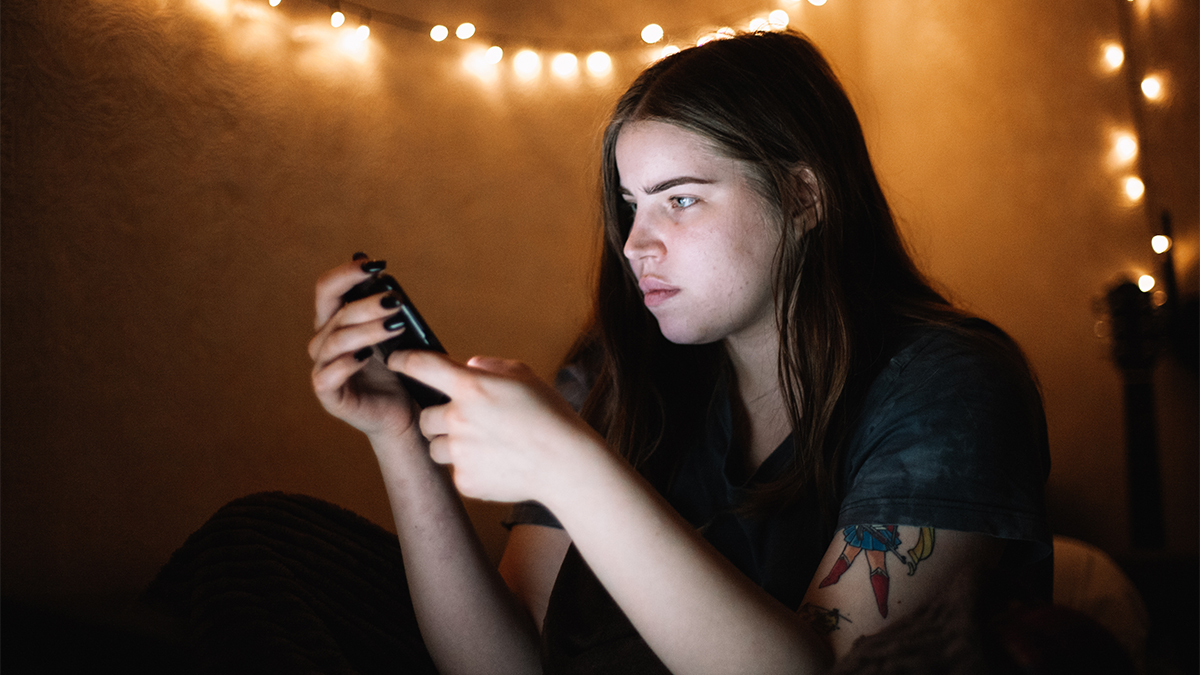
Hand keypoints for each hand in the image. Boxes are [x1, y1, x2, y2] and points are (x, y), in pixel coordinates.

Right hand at [309, 256, 416, 439]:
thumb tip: (385, 278)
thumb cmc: (399, 371)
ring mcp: (323, 368)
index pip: (328, 289)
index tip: (375, 265)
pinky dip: (346, 363)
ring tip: (395, 326)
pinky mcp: (328, 395)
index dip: (347, 273)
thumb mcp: (396, 335)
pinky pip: (327, 375)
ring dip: (365, 330)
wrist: (405, 413)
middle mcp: (324, 342)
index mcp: (335, 322)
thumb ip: (387, 310)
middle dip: (366, 304)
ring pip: (335, 341)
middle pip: (335, 313)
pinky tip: (367, 356)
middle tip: (395, 302)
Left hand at [390, 351, 604, 503]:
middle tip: (468, 423)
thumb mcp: (524, 376)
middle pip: (425, 417)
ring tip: (487, 445)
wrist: (565, 464)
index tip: (396, 360)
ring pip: (436, 448)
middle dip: (440, 419)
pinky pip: (456, 471)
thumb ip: (491, 367)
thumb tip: (468, 365)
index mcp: (471, 387)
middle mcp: (458, 419)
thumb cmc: (549, 415)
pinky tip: (497, 463)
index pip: (421, 366)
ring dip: (452, 445)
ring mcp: (459, 453)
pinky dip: (470, 468)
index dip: (403, 360)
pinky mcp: (465, 481)